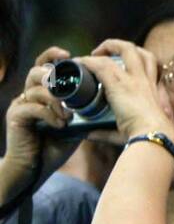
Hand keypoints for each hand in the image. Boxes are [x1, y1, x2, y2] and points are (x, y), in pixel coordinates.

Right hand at [0, 47, 80, 203]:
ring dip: (56, 98)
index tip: (69, 54)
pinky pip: (32, 107)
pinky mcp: (16, 117)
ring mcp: (20, 105)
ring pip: (35, 86)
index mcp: (43, 92)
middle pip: (37, 70)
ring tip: (67, 114)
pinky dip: (50, 114)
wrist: (34, 169)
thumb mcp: (75, 125)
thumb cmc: (54, 146)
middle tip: (68, 86)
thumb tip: (107, 96)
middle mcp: (29, 95)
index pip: (44, 64)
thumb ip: (84, 109)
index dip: (54, 55)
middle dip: (55, 75)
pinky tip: (61, 124)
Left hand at [79, 39, 173, 141]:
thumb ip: (108, 130)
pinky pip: (101, 64)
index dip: (136, 61)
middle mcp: (146, 81)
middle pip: (140, 52)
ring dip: (107, 47)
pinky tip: (79, 63)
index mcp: (154, 90)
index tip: (121, 66)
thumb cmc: (149, 137)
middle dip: (121, 47)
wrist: (154, 136)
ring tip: (92, 55)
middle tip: (104, 54)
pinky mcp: (119, 83)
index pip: (151, 66)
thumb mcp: (134, 128)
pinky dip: (88, 61)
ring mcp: (134, 80)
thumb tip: (90, 133)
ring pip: (124, 49)